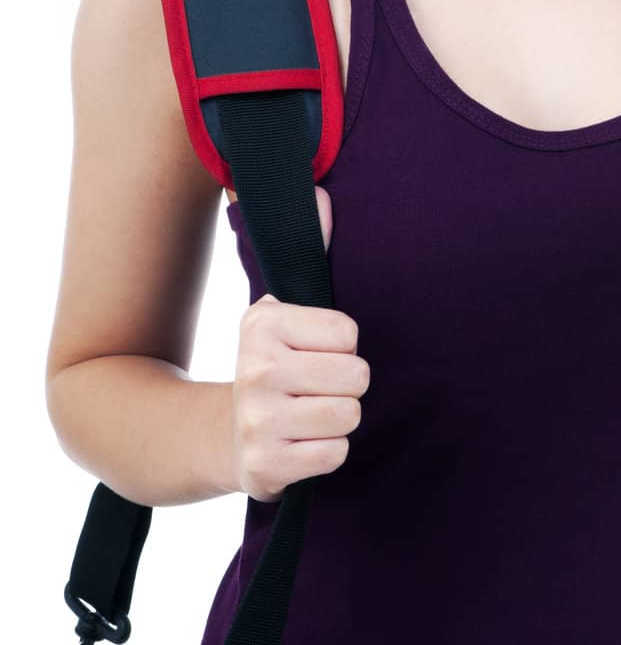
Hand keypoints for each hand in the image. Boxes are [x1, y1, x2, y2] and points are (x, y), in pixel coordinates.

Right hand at [228, 185, 370, 502]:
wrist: (224, 436)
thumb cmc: (272, 364)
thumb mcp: (282, 306)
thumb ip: (310, 252)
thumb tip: (323, 193)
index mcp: (263, 322)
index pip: (350, 334)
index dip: (342, 346)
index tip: (313, 350)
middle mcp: (255, 369)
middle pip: (356, 376)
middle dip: (345, 384)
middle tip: (316, 386)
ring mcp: (258, 421)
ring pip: (349, 416)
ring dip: (338, 419)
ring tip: (310, 413)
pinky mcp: (265, 467)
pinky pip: (335, 455)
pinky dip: (327, 453)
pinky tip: (301, 443)